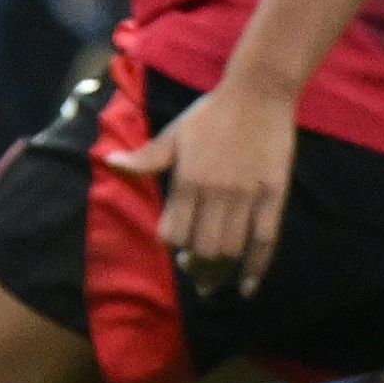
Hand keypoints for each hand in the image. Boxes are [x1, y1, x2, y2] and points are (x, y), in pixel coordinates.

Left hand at [104, 79, 298, 297]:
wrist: (258, 94)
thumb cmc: (210, 115)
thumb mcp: (173, 134)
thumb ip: (146, 158)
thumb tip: (109, 164)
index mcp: (187, 179)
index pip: (172, 231)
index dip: (171, 246)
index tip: (174, 249)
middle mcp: (215, 192)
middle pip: (201, 248)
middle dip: (194, 267)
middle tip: (194, 272)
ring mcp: (246, 196)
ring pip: (230, 249)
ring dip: (219, 272)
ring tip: (212, 281)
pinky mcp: (273, 196)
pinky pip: (265, 241)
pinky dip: (255, 269)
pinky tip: (246, 288)